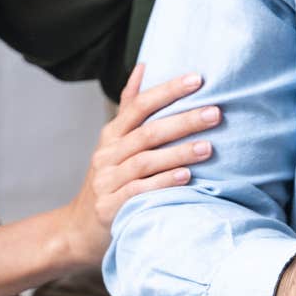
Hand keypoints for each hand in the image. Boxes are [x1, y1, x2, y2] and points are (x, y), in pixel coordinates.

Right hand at [58, 65, 217, 268]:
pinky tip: (187, 177)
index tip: (197, 79)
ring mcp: (107, 181)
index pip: (139, 105)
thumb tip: (144, 66)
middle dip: (184, 120)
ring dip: (179, 153)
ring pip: (145, 161)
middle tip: (216, 113)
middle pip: (148, 132)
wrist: (79, 229)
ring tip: (209, 147)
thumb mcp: (114, 143)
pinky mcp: (110, 207)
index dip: (167, 90)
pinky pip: (139, 191)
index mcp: (111, 135)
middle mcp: (107, 154)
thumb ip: (130, 107)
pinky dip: (164, 182)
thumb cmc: (109, 181)